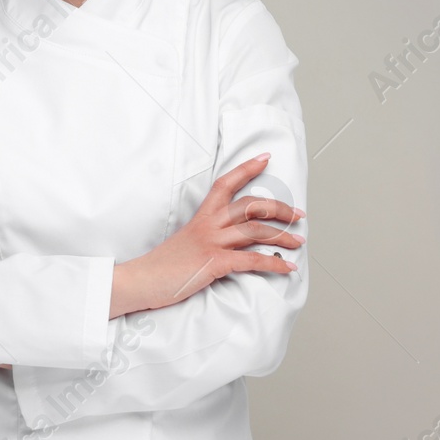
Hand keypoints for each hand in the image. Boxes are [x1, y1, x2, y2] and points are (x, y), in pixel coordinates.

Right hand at [109, 154, 303, 318]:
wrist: (140, 280)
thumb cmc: (162, 266)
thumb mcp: (185, 242)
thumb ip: (206, 237)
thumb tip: (228, 242)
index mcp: (200, 217)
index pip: (225, 184)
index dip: (247, 169)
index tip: (265, 159)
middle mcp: (208, 225)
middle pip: (250, 206)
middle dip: (279, 208)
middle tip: (298, 214)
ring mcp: (211, 243)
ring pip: (255, 230)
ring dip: (282, 236)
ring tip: (299, 242)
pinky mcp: (213, 263)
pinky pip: (251, 260)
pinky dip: (274, 264)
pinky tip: (288, 268)